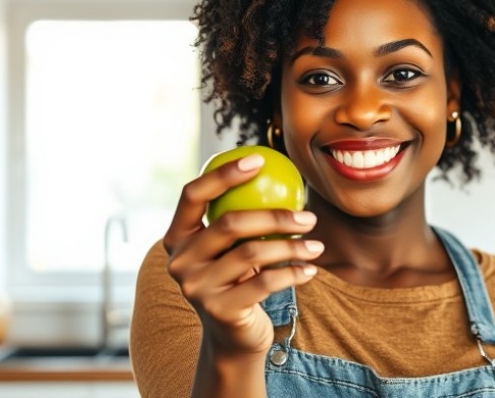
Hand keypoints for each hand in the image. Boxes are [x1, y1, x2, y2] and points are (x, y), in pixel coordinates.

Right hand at [163, 152, 322, 356]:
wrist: (233, 335)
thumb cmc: (238, 279)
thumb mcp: (232, 248)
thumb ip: (239, 216)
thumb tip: (275, 169)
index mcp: (177, 237)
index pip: (192, 195)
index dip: (222, 174)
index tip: (259, 159)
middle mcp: (179, 261)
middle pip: (229, 223)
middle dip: (275, 215)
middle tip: (309, 217)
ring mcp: (196, 287)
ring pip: (252, 253)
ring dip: (292, 247)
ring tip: (317, 246)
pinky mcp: (219, 310)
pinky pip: (265, 283)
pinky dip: (293, 273)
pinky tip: (311, 270)